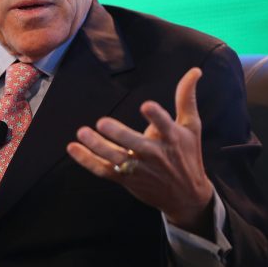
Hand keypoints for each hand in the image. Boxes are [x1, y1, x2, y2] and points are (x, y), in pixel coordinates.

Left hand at [66, 68, 214, 236]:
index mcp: (172, 138)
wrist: (186, 196)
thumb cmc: (188, 154)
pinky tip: (73, 148)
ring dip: (98, 147)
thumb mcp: (191, 126)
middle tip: (102, 122)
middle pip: (136, 145)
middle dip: (120, 135)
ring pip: (117, 159)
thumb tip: (195, 70)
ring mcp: (140, 169)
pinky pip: (104, 171)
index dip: (156, 117)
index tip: (147, 106)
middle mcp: (156, 155)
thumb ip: (186, 97)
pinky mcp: (127, 180)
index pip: (165, 126)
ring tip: (82, 133)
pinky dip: (87, 161)